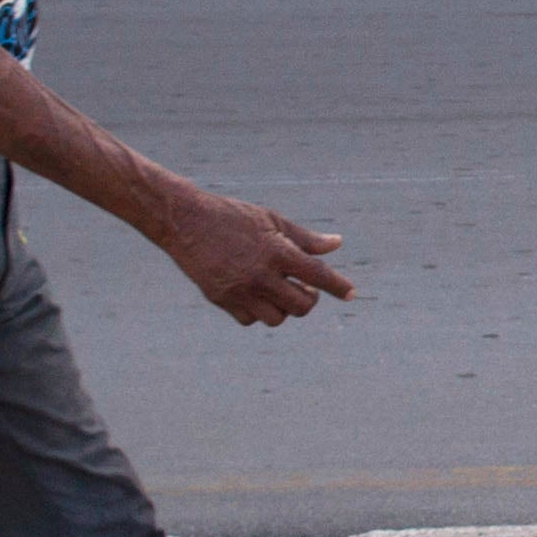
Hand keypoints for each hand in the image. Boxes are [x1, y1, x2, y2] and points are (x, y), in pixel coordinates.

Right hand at [159, 187, 353, 326]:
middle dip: (309, 299)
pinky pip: (251, 320)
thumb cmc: (232, 216)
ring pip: (277, 318)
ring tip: (279, 291)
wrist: (185, 222)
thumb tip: (337, 244)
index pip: (318, 275)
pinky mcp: (222, 300)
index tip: (352, 294)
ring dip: (284, 308)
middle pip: (302, 306)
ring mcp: (240, 290)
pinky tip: (255, 294)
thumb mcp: (271, 220)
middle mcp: (261, 275)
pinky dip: (258, 311)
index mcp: (277, 251)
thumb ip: (305, 238)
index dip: (339, 286)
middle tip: (305, 288)